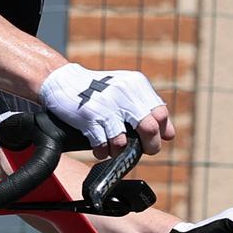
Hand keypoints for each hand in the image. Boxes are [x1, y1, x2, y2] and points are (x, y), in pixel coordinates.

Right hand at [38, 62, 175, 156]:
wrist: (63, 81)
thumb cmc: (97, 89)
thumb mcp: (126, 89)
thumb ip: (147, 108)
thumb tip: (170, 135)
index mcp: (136, 85)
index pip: (161, 114)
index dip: (161, 132)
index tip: (153, 139)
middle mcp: (124, 94)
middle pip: (149, 128)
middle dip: (149, 146)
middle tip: (143, 150)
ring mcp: (106, 106)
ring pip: (123, 143)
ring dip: (119, 151)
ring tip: (113, 147)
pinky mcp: (89, 118)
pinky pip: (102, 146)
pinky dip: (102, 152)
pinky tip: (99, 147)